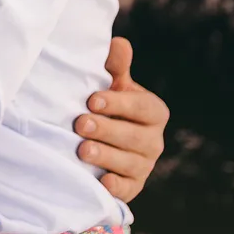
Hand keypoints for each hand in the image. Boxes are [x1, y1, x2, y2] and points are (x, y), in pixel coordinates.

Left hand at [75, 37, 168, 202]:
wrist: (100, 140)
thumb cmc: (105, 105)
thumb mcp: (110, 86)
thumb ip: (115, 67)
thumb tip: (119, 43)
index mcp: (153, 112)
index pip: (142, 108)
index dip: (119, 104)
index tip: (92, 100)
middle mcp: (154, 140)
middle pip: (135, 137)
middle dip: (107, 130)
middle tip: (80, 123)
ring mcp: (144, 165)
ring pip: (131, 163)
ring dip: (106, 156)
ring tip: (82, 150)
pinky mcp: (132, 187)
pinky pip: (127, 189)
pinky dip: (115, 186)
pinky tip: (100, 181)